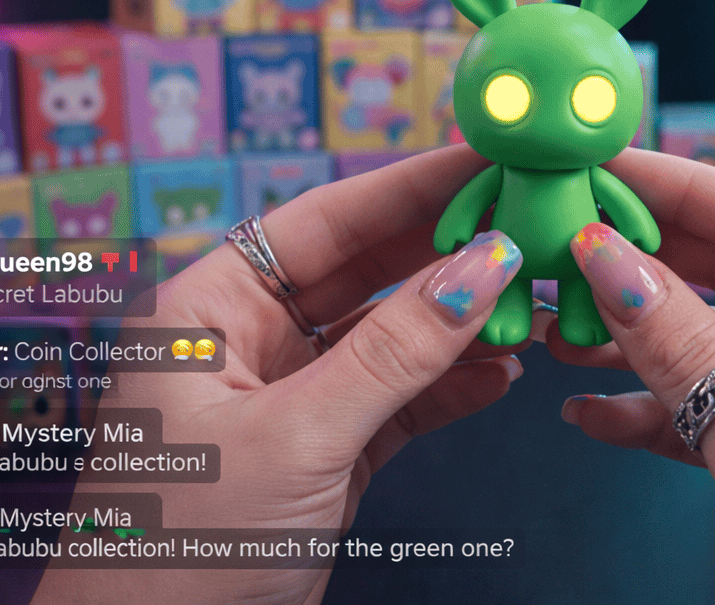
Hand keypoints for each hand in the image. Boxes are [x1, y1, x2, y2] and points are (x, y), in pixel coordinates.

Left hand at [33, 145, 525, 604]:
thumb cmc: (179, 553)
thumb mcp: (297, 437)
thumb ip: (394, 353)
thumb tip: (482, 269)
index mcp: (208, 310)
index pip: (322, 223)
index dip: (407, 189)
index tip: (483, 161)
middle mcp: (246, 341)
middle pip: (362, 272)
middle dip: (445, 252)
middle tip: (529, 220)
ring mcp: (286, 398)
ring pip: (387, 337)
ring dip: (458, 324)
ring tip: (535, 300)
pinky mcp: (320, 454)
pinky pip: (395, 400)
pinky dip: (448, 388)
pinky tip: (502, 372)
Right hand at [549, 150, 714, 604]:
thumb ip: (689, 361)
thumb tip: (612, 268)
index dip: (681, 188)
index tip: (603, 169)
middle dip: (646, 258)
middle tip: (563, 237)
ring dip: (635, 335)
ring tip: (558, 325)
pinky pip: (711, 406)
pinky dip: (650, 408)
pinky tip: (591, 412)